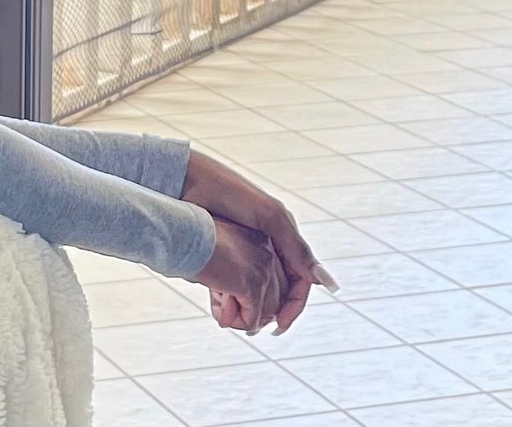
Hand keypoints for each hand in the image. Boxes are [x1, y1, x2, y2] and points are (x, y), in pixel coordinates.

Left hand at [182, 150, 335, 332]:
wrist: (188, 182)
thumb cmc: (229, 192)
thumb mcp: (270, 217)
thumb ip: (296, 247)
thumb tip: (324, 282)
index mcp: (283, 234)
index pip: (300, 281)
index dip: (294, 306)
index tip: (279, 326)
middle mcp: (267, 244)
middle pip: (279, 290)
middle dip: (270, 311)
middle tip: (254, 328)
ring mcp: (244, 250)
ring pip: (258, 290)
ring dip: (251, 308)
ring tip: (238, 321)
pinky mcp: (222, 253)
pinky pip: (234, 284)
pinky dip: (232, 299)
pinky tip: (223, 307)